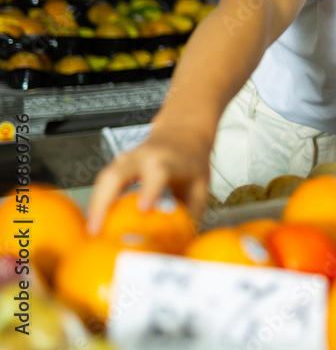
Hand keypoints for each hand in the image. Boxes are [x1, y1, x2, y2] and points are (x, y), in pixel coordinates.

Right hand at [87, 130, 211, 234]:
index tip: (143, 208)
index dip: (149, 190)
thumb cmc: (190, 162)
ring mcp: (127, 159)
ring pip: (104, 178)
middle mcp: (143, 157)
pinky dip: (97, 202)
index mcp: (167, 160)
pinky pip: (103, 182)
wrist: (182, 135)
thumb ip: (191, 213)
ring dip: (94, 205)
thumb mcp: (200, 186)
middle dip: (103, 202)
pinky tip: (95, 222)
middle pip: (116, 175)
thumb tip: (184, 244)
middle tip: (97, 230)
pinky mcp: (118, 165)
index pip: (157, 172)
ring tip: (91, 232)